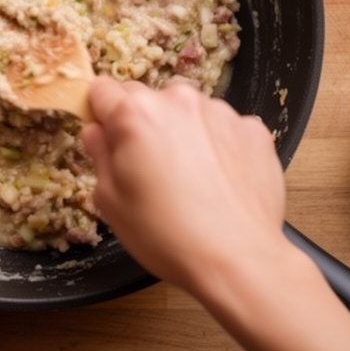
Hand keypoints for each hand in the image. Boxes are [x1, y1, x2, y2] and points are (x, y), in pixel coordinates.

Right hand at [82, 77, 287, 294]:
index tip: (107, 137)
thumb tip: (97, 131)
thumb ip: (99, 154)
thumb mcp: (110, 201)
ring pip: (186, 111)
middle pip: (146, 98)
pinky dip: (216, 145)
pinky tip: (217, 180)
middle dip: (141, 124)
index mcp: (135, 115)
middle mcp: (178, 101)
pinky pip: (222, 127)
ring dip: (181, 132)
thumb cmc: (166, 236)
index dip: (100, 114)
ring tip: (188, 178)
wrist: (238, 261)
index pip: (102, 90)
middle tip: (147, 167)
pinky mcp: (253, 130)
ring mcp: (220, 112)